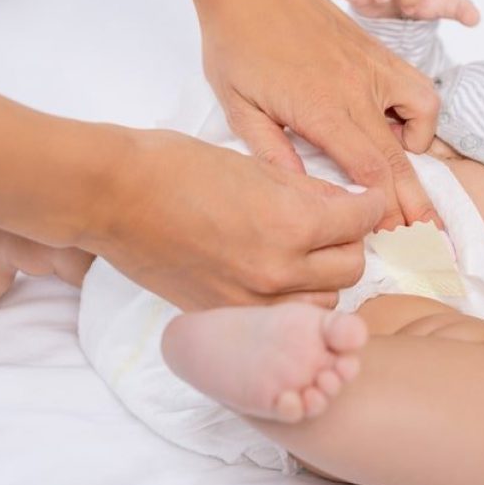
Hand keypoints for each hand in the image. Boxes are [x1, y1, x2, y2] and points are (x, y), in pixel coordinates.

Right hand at [83, 129, 385, 310]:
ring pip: (322, 302)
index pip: (361, 221)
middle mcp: (279, 273)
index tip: (367, 201)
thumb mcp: (256, 166)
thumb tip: (343, 202)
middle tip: (334, 225)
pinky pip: (280, 318)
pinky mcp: (224, 317)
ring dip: (323, 278)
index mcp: (292, 226)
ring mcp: (250, 302)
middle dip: (349, 242)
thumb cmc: (176, 167)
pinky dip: (289, 301)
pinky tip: (276, 279)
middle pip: (351, 268)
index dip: (370, 206)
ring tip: (305, 256)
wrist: (113, 196)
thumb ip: (308, 191)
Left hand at [200, 0, 440, 229]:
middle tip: (430, 233)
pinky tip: (390, 119)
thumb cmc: (235, 42)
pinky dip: (417, 108)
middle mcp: (357, 88)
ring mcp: (372, 65)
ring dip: (419, 145)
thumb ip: (273, 155)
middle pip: (400, 156)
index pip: (370, 172)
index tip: (396, 236)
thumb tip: (305, 195)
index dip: (388, 209)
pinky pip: (414, 84)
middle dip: (417, 199)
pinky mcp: (376, 49)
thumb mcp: (238, 108)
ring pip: (424, 111)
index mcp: (322, 110)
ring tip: (402, 163)